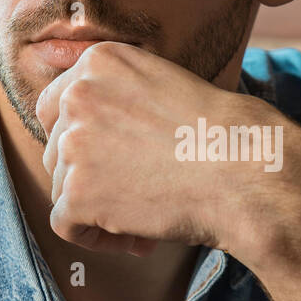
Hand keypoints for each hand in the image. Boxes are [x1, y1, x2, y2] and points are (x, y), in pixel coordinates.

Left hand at [34, 41, 287, 257]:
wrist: (244, 169)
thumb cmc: (220, 134)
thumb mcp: (164, 87)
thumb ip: (119, 99)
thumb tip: (87, 139)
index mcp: (99, 61)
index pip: (58, 105)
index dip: (83, 141)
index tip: (116, 162)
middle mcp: (78, 95)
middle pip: (57, 149)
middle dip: (91, 177)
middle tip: (139, 194)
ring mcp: (74, 143)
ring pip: (62, 187)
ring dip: (99, 209)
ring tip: (147, 219)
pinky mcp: (77, 192)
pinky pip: (65, 224)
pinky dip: (96, 239)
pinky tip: (135, 239)